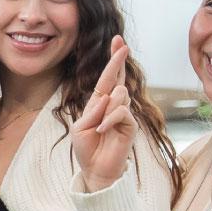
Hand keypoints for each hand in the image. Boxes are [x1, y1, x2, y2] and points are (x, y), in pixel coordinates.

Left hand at [72, 35, 136, 191]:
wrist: (96, 170)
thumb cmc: (87, 148)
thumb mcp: (81, 128)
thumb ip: (93, 112)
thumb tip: (109, 98)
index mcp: (99, 102)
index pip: (108, 77)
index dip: (114, 59)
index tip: (117, 40)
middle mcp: (114, 105)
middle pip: (118, 77)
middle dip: (117, 60)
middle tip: (121, 44)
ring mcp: (123, 114)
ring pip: (118, 95)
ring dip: (105, 107)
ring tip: (98, 125)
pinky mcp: (130, 125)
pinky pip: (121, 111)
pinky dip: (109, 119)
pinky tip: (102, 130)